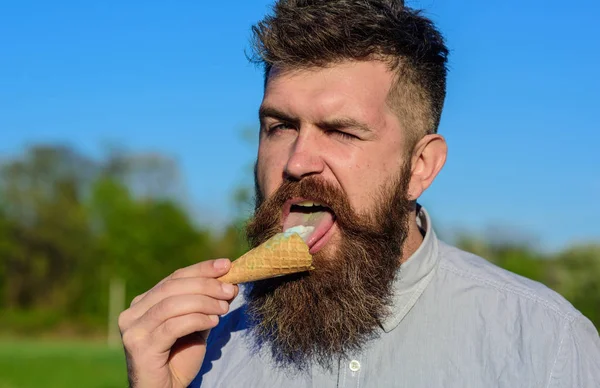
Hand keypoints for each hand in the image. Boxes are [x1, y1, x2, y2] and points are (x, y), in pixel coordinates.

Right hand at [118, 258, 237, 387]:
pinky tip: (213, 321)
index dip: (201, 269)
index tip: (226, 264)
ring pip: (172, 304)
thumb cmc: (179, 358)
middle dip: (206, 284)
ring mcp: (133, 329)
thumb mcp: (195, 324)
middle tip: (229, 289)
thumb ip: (205, 304)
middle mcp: (133, 312)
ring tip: (224, 308)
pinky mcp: (140, 346)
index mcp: (144, 302)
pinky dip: (197, 319)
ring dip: (204, 302)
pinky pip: (173, 326)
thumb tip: (228, 282)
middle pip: (173, 287)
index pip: (175, 277)